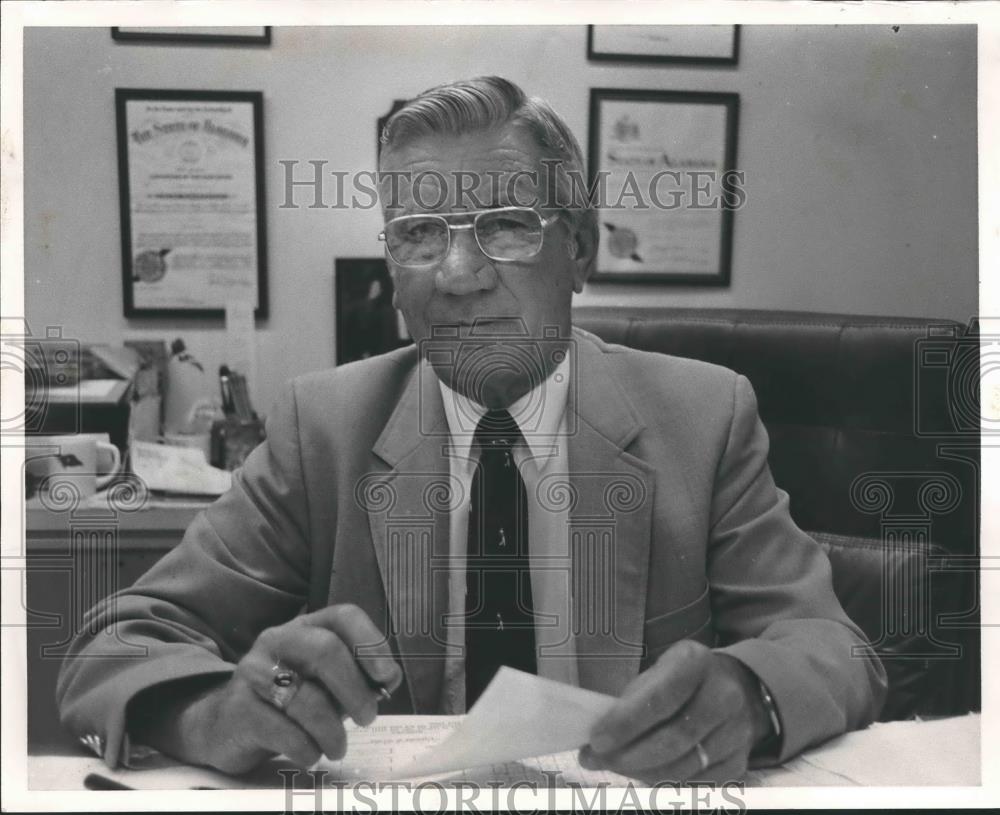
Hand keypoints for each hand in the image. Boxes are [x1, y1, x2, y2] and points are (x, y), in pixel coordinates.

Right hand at [141, 604, 402, 773]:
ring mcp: (254, 672)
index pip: (344, 616)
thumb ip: (355, 676)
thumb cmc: (289, 699)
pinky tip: (310, 753)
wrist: (225, 725)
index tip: (388, 678)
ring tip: (337, 747)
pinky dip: (307, 749)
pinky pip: (284, 732)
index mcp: (306, 626)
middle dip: (355, 689)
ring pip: (307, 699)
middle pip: (325, 650)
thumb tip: (387, 682)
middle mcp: (278, 640)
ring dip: (332, 731)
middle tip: (368, 717)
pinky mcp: (239, 709)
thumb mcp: (324, 681)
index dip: (371, 643)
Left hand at [579, 640, 770, 783]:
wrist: (732, 688)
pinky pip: (698, 782)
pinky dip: (666, 782)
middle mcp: (724, 694)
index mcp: (696, 661)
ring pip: (685, 766)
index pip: (661, 697)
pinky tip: (645, 772)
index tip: (597, 740)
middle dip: (630, 755)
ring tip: (617, 766)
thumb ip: (626, 706)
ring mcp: (737, 730)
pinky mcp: (740, 760)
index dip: (627, 722)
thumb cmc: (679, 681)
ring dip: (643, 772)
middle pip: (674, 738)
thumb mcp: (655, 674)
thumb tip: (591, 749)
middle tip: (600, 760)